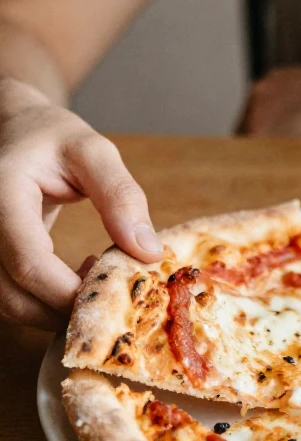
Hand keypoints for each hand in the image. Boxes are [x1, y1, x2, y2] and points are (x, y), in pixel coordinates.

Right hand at [0, 78, 162, 329]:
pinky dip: (40, 301)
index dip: (69, 291)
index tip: (111, 292)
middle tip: (109, 295)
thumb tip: (147, 252)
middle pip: (12, 295)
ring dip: (52, 309)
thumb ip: (120, 197)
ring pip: (7, 305)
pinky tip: (72, 278)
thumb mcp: (93, 152)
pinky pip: (7, 296)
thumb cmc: (52, 138)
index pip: (28, 262)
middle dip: (64, 309)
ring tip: (92, 278)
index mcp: (1, 193)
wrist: (14, 130)